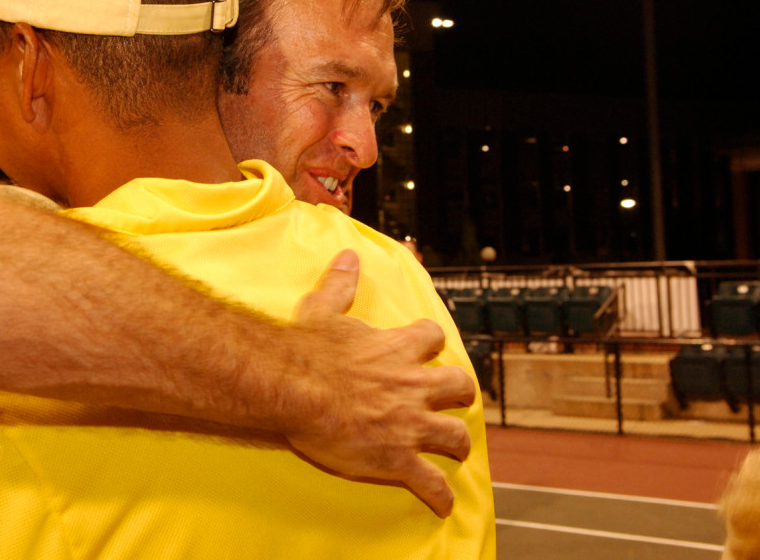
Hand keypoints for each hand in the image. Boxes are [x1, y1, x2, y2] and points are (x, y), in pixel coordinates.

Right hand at [284, 249, 474, 516]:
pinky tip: (442, 504)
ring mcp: (410, 424)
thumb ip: (340, 284)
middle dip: (461, 392)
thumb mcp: (323, 309)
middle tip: (455, 399)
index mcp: (397, 349)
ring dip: (457, 443)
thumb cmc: (308, 351)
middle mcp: (413, 385)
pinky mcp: (399, 458)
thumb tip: (347, 256)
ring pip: (454, 435)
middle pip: (459, 385)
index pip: (431, 337)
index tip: (428, 345)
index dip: (431, 342)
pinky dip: (439, 495)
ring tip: (456, 451)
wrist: (299, 389)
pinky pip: (430, 482)